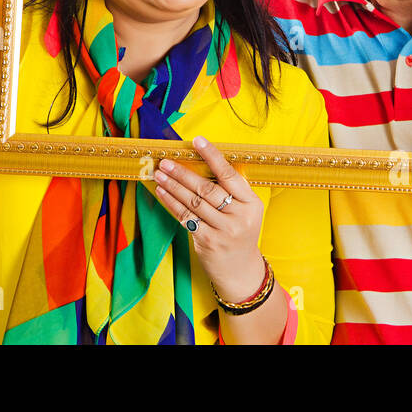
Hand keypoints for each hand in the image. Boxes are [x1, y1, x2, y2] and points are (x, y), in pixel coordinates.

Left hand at [151, 136, 266, 303]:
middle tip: (166, 161)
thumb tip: (200, 163)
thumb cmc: (239, 233)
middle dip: (183, 173)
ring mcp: (224, 231)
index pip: (230, 174)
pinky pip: (186, 218)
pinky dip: (172, 203)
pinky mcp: (208, 242)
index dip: (212, 156)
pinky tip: (162, 193)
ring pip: (193, 202)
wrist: (240, 271)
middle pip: (207, 189)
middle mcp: (240, 216)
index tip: (197, 141)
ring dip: (173, 186)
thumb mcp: (246, 211)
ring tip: (159, 174)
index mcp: (252, 203)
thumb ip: (231, 191)